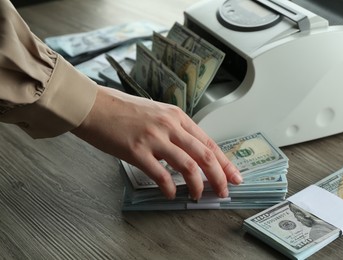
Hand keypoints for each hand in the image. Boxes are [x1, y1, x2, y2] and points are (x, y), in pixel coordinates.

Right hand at [71, 86, 241, 199]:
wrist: (94, 106)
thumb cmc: (122, 109)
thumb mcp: (156, 113)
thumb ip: (174, 130)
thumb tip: (188, 150)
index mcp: (177, 116)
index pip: (209, 142)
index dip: (225, 162)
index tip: (234, 176)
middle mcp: (170, 126)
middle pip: (205, 155)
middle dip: (219, 177)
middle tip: (224, 192)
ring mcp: (154, 138)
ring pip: (188, 166)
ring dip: (198, 186)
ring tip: (198, 196)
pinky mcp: (137, 151)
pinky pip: (161, 175)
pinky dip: (170, 188)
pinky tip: (171, 194)